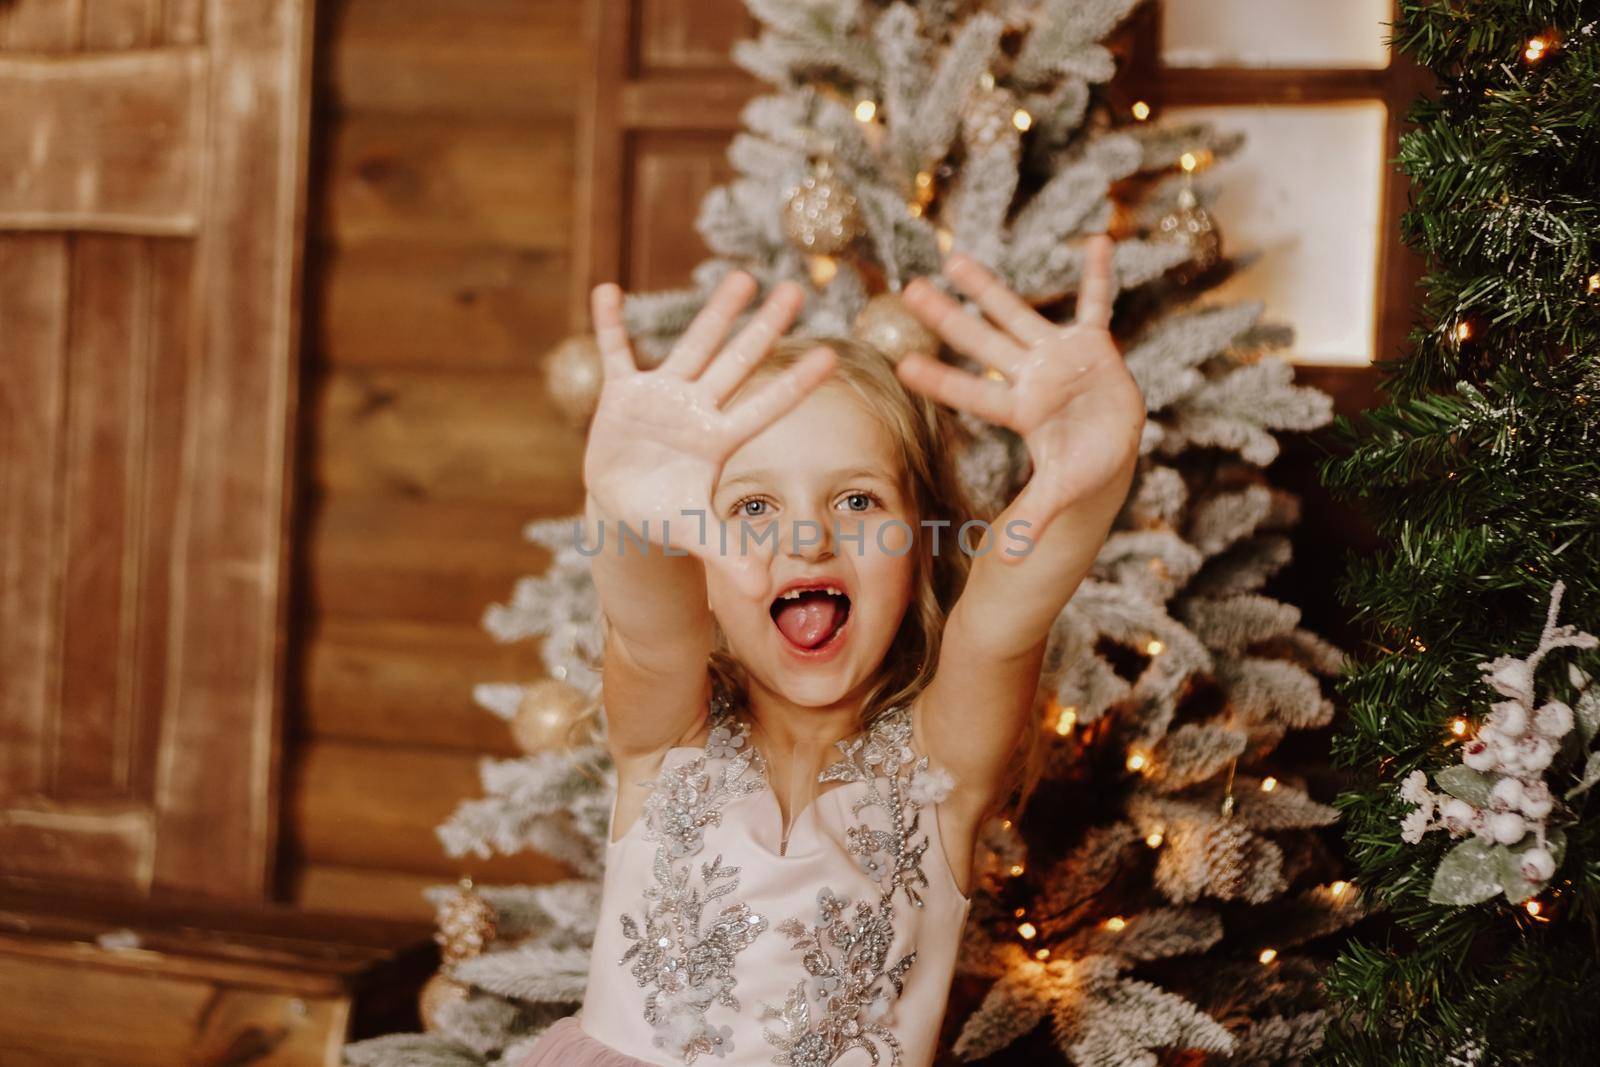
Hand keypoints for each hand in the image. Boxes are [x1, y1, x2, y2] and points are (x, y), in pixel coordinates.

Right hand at [585, 272, 836, 598]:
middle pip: (737, 363)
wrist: (625, 509)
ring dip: (715, 312)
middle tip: (796, 289)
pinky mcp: (622, 395)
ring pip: (693, 346)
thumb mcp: (697, 536)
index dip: (794, 384)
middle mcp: (698, 410)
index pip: (765, 407)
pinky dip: (609, 324)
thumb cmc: (668, 519)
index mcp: (719, 440)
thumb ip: (731, 558)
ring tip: (742, 275)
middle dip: (764, 328)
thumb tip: (765, 592)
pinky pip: (615, 352)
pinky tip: (609, 289)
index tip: (831, 355)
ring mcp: (662, 397)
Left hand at [898, 234, 1143, 556]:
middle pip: (983, 342)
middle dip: (948, 316)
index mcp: (1022, 412)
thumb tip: (1007, 560)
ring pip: (1019, 314)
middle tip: (909, 287)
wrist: (1109, 456)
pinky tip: (1099, 241)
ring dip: (990, 287)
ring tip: (955, 257)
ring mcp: (1060, 357)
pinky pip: (1099, 306)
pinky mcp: (1094, 346)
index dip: (943, 380)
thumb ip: (1036, 519)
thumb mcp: (1060, 497)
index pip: (974, 394)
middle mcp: (1031, 377)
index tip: (902, 363)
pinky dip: (1100, 276)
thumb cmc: (1080, 477)